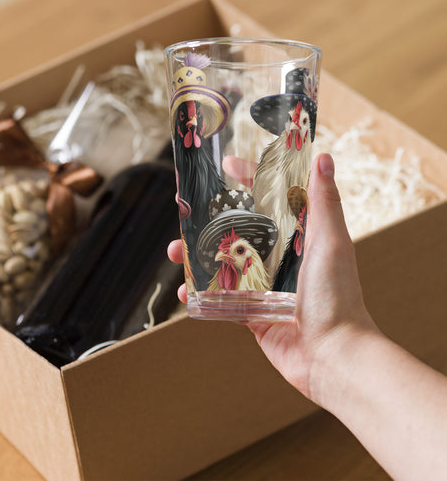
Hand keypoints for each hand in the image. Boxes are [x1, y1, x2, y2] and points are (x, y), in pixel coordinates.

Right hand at [168, 153, 377, 401]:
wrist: (332, 356)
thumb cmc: (337, 296)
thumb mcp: (331, 242)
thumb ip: (324, 203)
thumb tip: (322, 158)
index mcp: (300, 238)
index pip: (270, 201)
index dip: (249, 182)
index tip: (226, 166)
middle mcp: (280, 259)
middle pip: (239, 230)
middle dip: (211, 221)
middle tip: (185, 213)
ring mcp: (263, 286)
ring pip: (224, 263)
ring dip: (197, 256)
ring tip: (175, 252)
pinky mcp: (253, 313)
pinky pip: (221, 299)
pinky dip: (201, 295)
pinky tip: (185, 293)